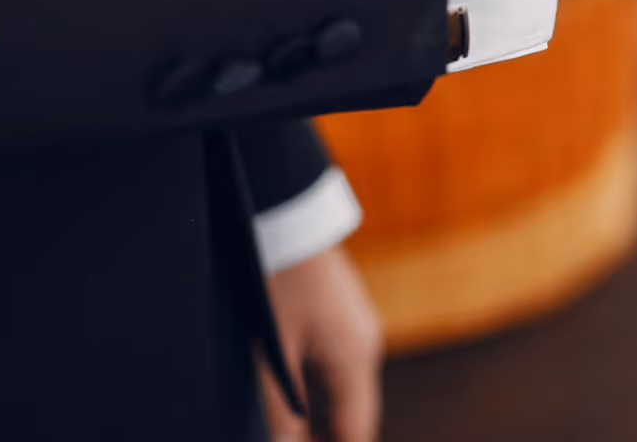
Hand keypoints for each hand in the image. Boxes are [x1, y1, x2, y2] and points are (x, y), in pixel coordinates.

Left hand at [259, 246, 382, 441]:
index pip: (356, 434)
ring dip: (322, 418)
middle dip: (327, 437)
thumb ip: (278, 408)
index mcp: (354, 361)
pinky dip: (318, 392)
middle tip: (291, 439)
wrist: (287, 217)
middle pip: (353, 416)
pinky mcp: (343, 318)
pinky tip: (291, 397)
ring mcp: (357, 330)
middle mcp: (364, 348)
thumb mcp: (271, 351)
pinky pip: (337, 369)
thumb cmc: (278, 280)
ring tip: (291, 428)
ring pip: (344, 393)